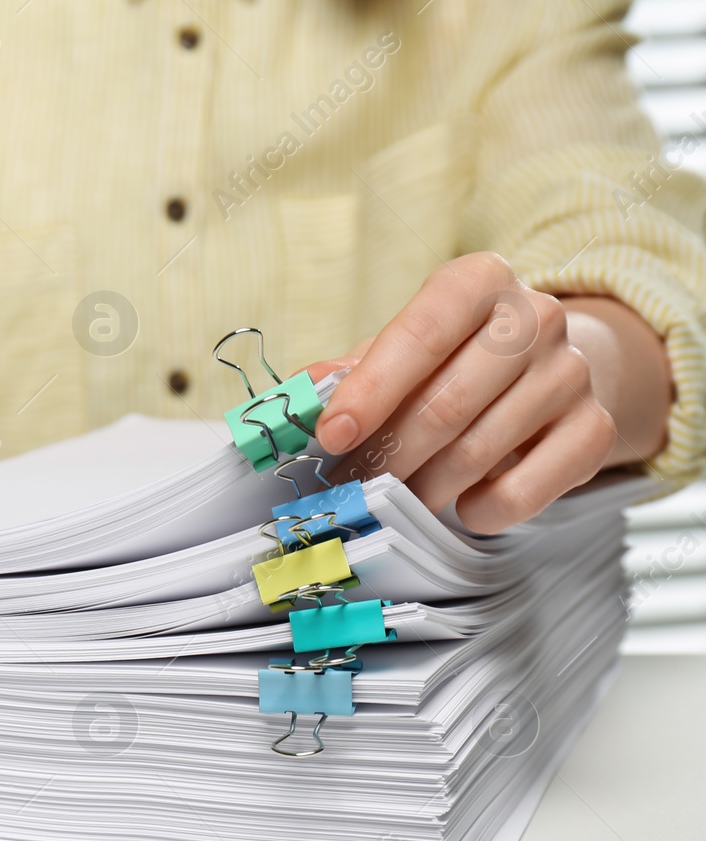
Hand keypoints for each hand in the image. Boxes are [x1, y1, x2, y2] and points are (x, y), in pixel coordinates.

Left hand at [308, 252, 667, 532]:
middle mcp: (535, 317)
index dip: (371, 390)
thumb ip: (346, 372)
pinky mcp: (593, 429)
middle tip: (351, 487)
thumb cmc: (451, 359)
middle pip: (447, 403)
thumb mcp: (396, 350)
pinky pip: (526, 490)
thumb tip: (295, 399)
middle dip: (388, 456)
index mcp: (478, 282)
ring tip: (394, 499)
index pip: (421, 334)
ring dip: (425, 489)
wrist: (543, 368)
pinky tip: (462, 506)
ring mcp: (572, 373)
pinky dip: (482, 510)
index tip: (331, 436)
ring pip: (480, 451)